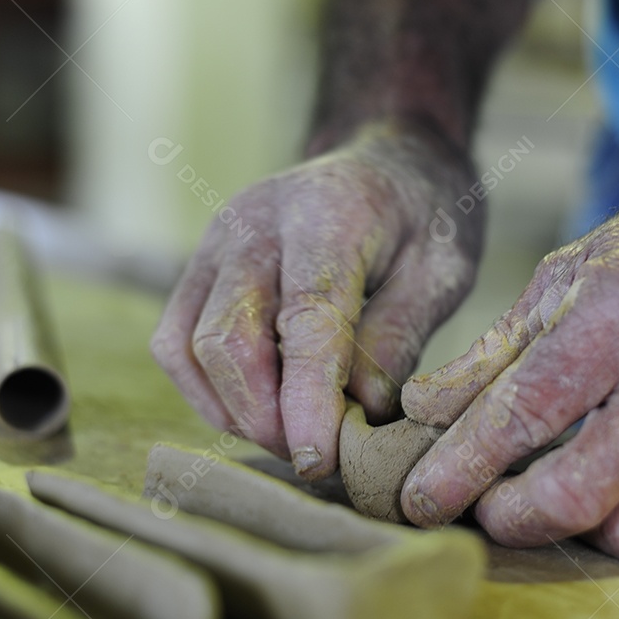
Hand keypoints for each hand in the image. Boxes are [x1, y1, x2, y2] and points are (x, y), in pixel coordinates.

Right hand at [152, 121, 482, 478]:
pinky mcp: (198, 267)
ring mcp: (215, 242)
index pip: (305, 318)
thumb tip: (360, 410)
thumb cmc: (422, 215)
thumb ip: (400, 333)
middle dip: (264, 417)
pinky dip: (208, 391)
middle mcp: (255, 222)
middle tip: (315, 456)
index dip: (307, 399)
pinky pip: (175, 343)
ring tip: (291, 435)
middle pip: (227, 337)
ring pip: (188, 347)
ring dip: (233, 410)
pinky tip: (257, 409)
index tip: (320, 459)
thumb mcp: (443, 268)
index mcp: (328, 213)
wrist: (384, 159)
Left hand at [400, 178, 618, 561]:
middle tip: (486, 506)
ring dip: (577, 528)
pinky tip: (618, 484)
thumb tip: (422, 410)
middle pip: (577, 496)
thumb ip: (492, 352)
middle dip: (511, 518)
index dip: (460, 466)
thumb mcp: (561, 280)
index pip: (524, 412)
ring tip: (555, 485)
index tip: (420, 499)